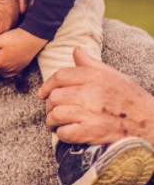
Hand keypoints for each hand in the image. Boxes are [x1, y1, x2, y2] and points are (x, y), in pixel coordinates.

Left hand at [0, 28, 46, 78]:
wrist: (34, 38)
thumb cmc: (16, 37)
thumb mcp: (0, 39)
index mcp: (1, 61)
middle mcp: (7, 68)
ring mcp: (15, 69)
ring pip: (0, 73)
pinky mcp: (20, 68)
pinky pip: (8, 73)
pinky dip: (2, 71)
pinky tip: (1, 65)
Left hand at [38, 47, 153, 145]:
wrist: (148, 122)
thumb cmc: (129, 97)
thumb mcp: (111, 74)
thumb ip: (90, 63)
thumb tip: (75, 50)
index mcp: (94, 76)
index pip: (60, 76)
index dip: (48, 85)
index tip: (43, 93)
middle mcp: (90, 93)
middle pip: (55, 97)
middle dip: (49, 104)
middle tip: (52, 109)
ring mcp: (89, 114)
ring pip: (56, 115)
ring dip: (52, 120)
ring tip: (55, 122)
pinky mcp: (91, 133)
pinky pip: (65, 133)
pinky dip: (61, 134)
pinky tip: (66, 132)